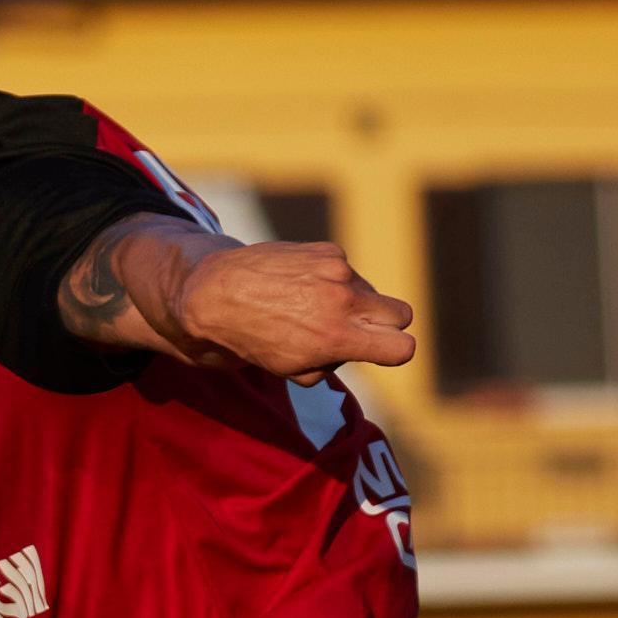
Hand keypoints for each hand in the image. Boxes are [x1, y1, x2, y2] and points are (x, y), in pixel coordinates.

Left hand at [179, 240, 415, 381]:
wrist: (215, 294)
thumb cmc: (252, 339)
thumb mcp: (291, 368)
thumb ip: (334, 360)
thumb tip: (363, 345)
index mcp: (336, 337)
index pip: (402, 347)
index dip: (394, 351)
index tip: (378, 350)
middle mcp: (344, 300)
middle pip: (401, 315)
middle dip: (384, 325)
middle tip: (355, 330)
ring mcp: (338, 270)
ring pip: (371, 291)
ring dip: (352, 301)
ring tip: (309, 308)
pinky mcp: (328, 250)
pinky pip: (347, 271)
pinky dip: (331, 280)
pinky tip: (299, 286)